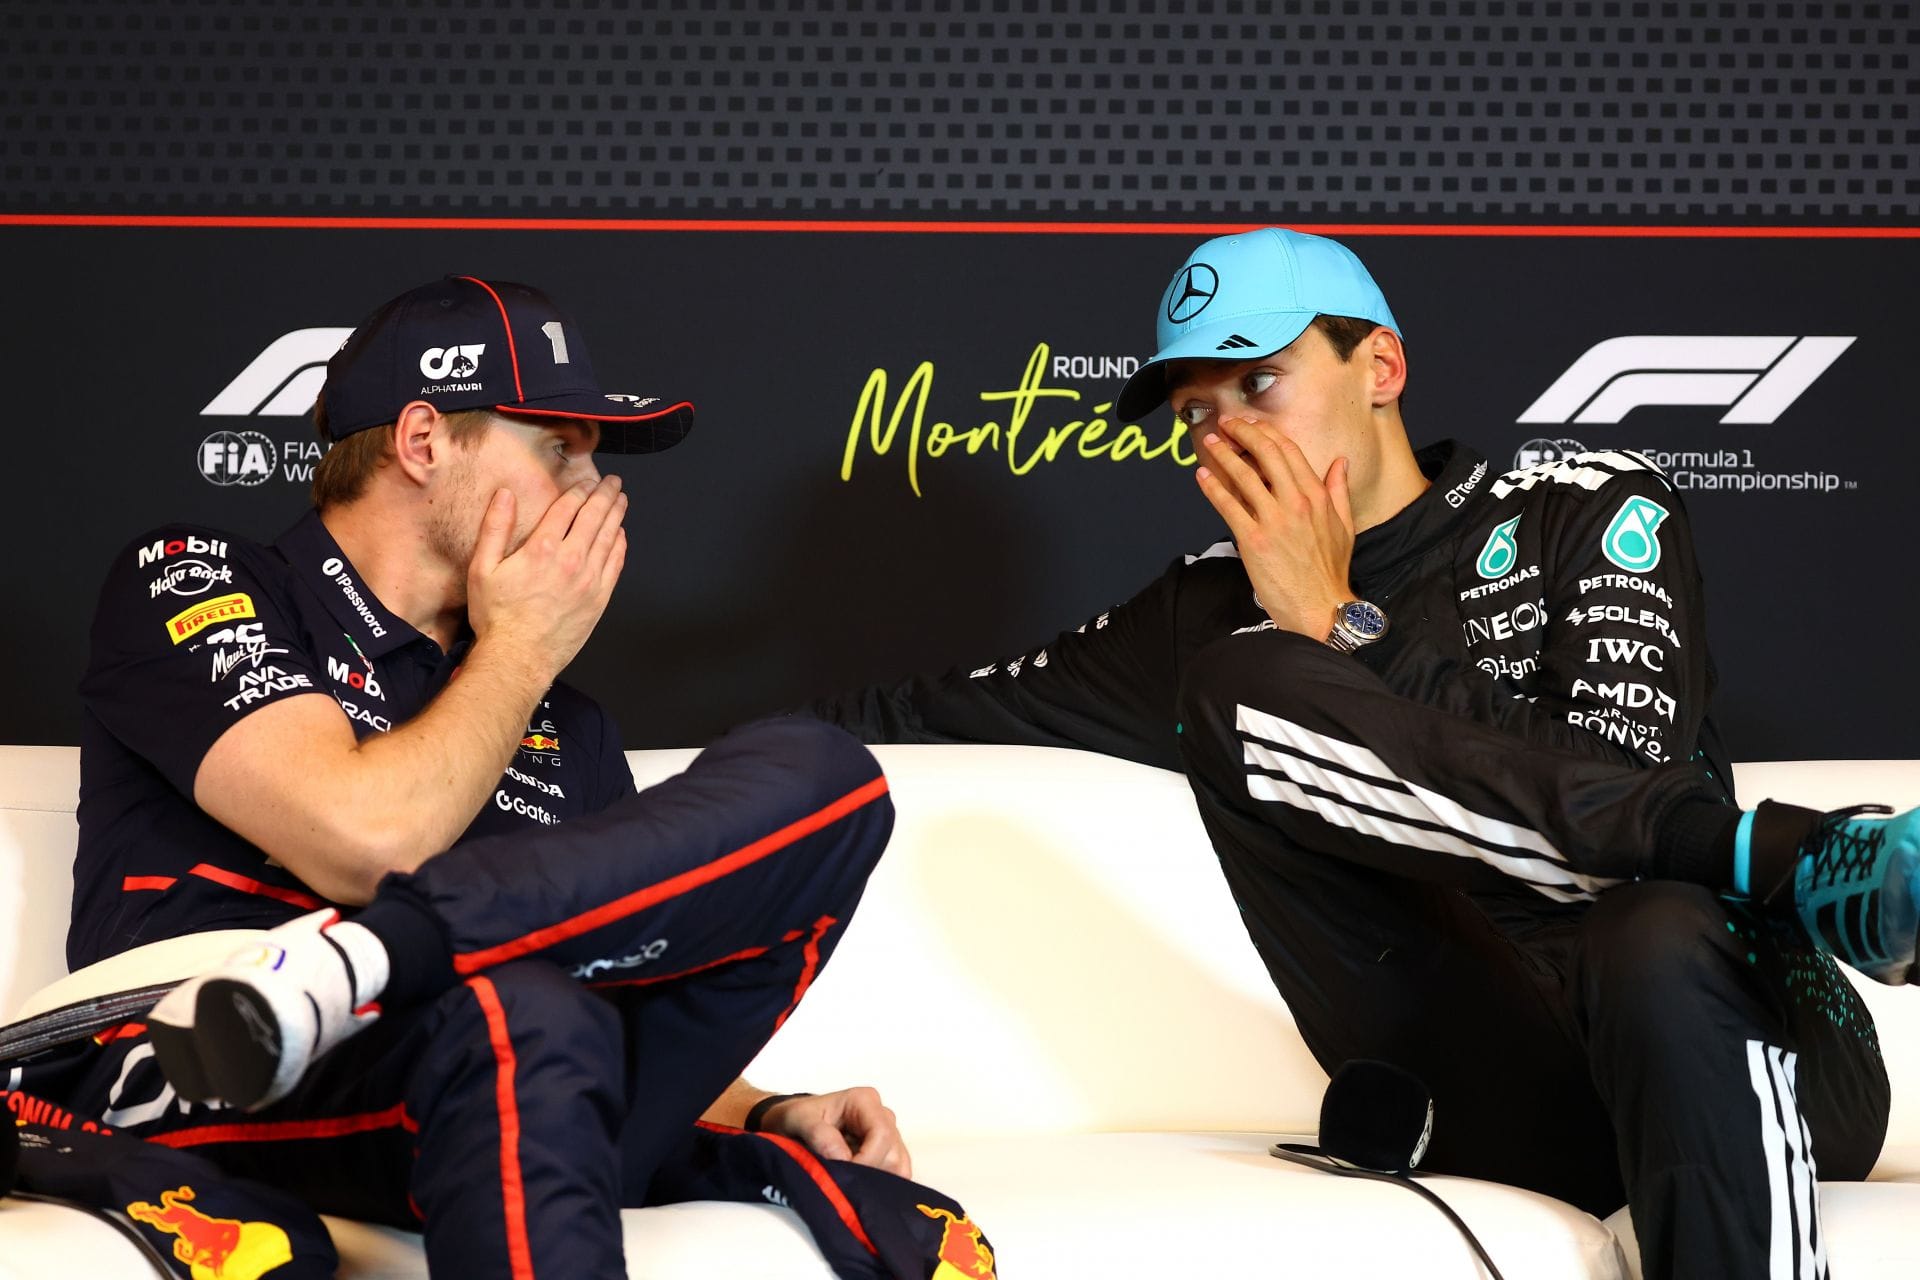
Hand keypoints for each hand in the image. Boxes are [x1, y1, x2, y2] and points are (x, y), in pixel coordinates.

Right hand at [466, 477, 628, 679]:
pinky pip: (615, 564)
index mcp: (542, 548)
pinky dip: (620, 545)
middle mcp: (571, 560)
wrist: (519, 657)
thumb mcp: (483, 568)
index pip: (567, 508)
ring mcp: (589, 580)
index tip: (587, 481)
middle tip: (614, 482)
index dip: (579, 490)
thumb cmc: (497, 616)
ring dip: (617, 515)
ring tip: (621, 500)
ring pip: (609, 537)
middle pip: (594, 517)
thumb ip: (495, 528)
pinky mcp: (599, 599)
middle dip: (605, 495)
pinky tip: (621, 535)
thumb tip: (505, 495)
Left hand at [761, 1086, 910, 1177]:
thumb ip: (818, 1134)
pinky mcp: (886, 1153)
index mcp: (863, 1101)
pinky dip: (879, 1184)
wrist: (794, 1123)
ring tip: (848, 1182)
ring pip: (899, 1166)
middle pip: (894, 1152)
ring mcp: (887, 1134)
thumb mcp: (799, 1120)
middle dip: (870, 1173)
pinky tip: (856, 1184)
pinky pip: (895, 1173)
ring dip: (876, 1180)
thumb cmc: (797, 1118)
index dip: (867, 1159)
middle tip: (842, 1182)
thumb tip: (842, 1157)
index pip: (882, 1134)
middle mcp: (882, 1115)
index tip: (844, 1174)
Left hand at [1194, 419, 1355, 638]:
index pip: (1288, 451)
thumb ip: (1338, 490)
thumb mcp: (1345, 525)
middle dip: (1242, 433)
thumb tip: (1340, 462)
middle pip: (1265, 454)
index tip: (1252, 425)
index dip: (1266, 433)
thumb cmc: (1331, 570)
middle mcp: (1296, 502)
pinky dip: (1212, 487)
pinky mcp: (1253, 540)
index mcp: (1317, 496)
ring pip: (1243, 476)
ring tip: (1210, 443)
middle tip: (1226, 425)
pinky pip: (1228, 505)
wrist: (1320, 606)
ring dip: (1223, 455)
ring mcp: (1273, 520)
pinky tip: (1202, 475)